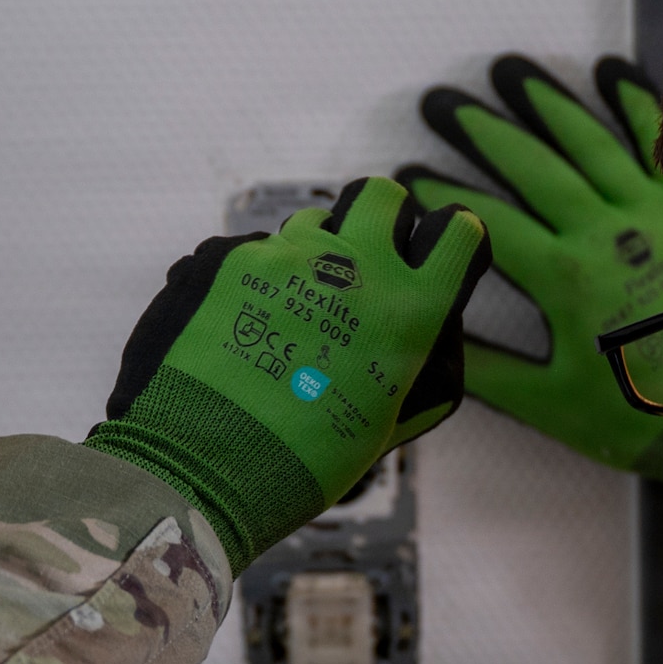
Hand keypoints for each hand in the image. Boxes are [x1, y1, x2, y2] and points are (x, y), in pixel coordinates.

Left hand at [86, 177, 489, 571]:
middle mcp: (357, 269)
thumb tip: (419, 335)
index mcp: (410, 313)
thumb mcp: (388, 421)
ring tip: (289, 314)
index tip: (434, 253)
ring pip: (313, 223)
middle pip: (382, 196)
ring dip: (312, 256)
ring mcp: (287, 256)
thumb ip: (412, 366)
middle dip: (379, 217)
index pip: (459, 233)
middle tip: (363, 258)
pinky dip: (252, 285)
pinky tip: (235, 333)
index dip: (452, 239)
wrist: (203, 468)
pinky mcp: (228, 258)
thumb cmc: (304, 461)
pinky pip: (253, 254)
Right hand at [397, 56, 662, 515]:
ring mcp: (650, 212)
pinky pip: (658, 143)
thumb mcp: (553, 401)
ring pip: (589, 142)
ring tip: (512, 72)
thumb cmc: (643, 409)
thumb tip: (437, 342)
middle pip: (532, 167)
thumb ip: (488, 371)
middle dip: (484, 131)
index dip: (444, 197)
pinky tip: (610, 74)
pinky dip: (633, 103)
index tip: (410, 175)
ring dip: (548, 103)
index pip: (487, 223)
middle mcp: (604, 232)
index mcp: (564, 277)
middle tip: (446, 101)